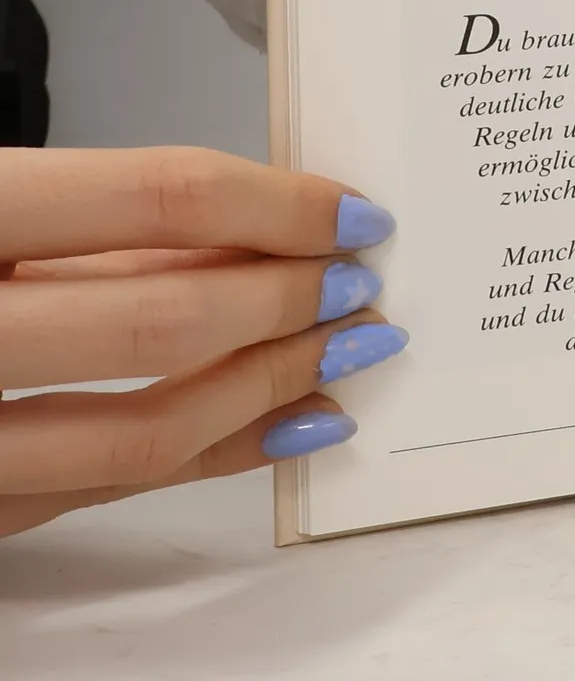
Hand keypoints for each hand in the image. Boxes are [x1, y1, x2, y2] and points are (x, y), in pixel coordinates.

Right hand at [0, 146, 405, 538]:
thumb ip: (106, 217)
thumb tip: (266, 221)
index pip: (159, 192)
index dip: (277, 202)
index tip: (356, 212)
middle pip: (163, 316)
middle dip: (289, 302)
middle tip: (364, 285)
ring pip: (140, 428)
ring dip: (270, 389)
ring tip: (346, 354)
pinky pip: (103, 487)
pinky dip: (215, 457)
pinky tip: (286, 427)